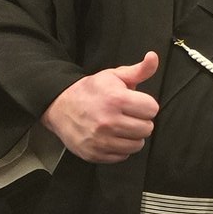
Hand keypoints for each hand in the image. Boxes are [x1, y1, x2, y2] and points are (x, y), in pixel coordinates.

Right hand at [40, 51, 159, 162]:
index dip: (145, 105)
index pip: (152, 109)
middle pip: (147, 128)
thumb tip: (154, 56)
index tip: (135, 103)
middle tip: (127, 115)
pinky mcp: (95, 153)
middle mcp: (108, 121)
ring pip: (138, 145)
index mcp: (116, 99)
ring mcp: (100, 140)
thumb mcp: (114, 76)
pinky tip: (111, 136)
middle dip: (140, 121)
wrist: (58, 106)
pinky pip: (123, 156)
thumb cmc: (91, 91)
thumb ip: (139, 70)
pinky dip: (120, 148)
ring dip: (132, 136)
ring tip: (120, 126)